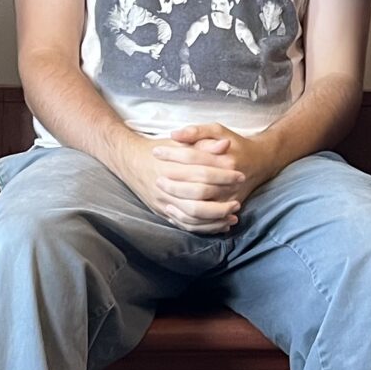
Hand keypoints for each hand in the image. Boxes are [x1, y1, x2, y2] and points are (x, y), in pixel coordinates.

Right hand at [117, 134, 244, 234]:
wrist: (130, 160)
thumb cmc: (160, 149)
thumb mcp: (181, 141)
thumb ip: (204, 143)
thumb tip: (226, 145)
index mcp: (172, 166)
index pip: (202, 173)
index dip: (224, 175)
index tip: (240, 176)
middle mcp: (166, 186)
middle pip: (198, 198)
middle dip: (221, 201)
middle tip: (238, 202)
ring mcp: (163, 201)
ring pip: (192, 216)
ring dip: (215, 219)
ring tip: (232, 216)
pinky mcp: (162, 212)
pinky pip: (185, 225)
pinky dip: (204, 228)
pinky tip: (219, 225)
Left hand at [151, 124, 275, 218]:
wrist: (260, 162)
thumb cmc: (235, 144)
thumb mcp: (218, 130)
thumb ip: (197, 131)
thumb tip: (174, 135)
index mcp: (225, 159)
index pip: (193, 157)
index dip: (172, 154)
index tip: (155, 151)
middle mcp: (229, 181)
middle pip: (196, 188)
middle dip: (173, 184)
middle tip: (156, 178)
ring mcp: (229, 198)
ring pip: (201, 209)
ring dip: (179, 204)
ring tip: (163, 195)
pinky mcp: (228, 208)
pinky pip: (206, 221)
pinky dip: (189, 219)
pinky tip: (173, 211)